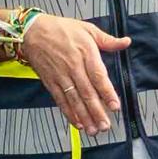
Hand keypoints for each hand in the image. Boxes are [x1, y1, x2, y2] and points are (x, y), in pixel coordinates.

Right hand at [17, 12, 138, 133]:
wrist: (31, 31)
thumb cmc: (60, 29)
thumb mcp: (87, 29)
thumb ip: (107, 40)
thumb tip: (126, 42)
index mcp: (85, 52)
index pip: (98, 76)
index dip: (107, 92)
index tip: (115, 106)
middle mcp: (73, 66)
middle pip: (87, 92)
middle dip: (97, 111)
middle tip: (106, 126)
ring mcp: (60, 76)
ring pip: (74, 99)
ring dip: (85, 116)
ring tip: (94, 130)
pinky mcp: (50, 82)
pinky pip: (60, 100)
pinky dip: (69, 113)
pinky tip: (78, 123)